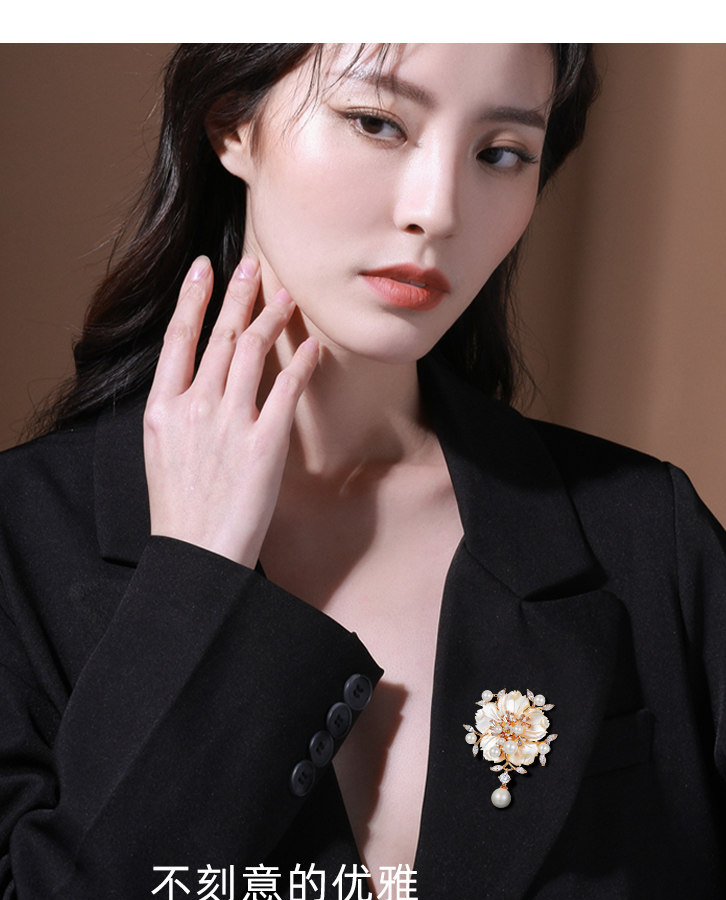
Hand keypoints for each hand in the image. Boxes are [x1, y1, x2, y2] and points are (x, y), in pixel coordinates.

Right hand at [144, 255, 318, 568]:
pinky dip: (302, 363)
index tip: (205, 269)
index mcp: (162, 410)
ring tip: (288, 296)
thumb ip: (177, 417)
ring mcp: (229, 424)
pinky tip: (314, 346)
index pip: (178, 339)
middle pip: (220, 337)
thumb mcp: (161, 456)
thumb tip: (198, 388)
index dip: (193, 299)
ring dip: (272, 318)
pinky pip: (287, 390)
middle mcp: (194, 408)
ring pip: (253, 353)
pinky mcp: (264, 444)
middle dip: (238, 295)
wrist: (197, 557)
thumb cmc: (181, 513)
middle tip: (255, 265)